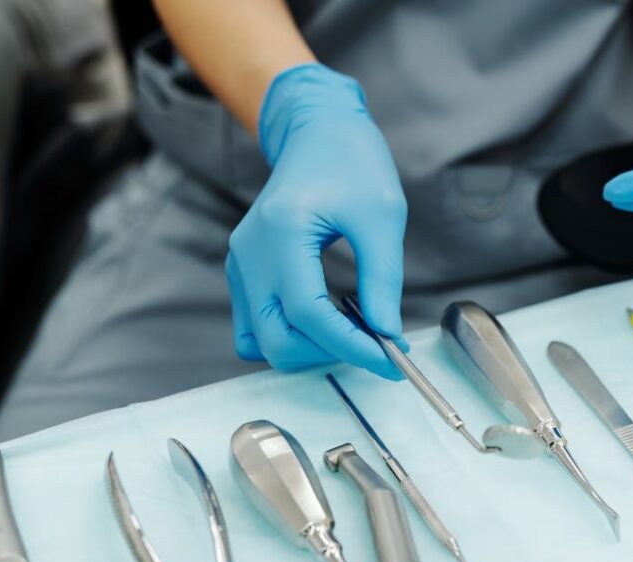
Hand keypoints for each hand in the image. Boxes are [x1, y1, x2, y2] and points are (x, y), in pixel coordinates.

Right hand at [226, 63, 405, 376]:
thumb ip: (382, 279)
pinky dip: (289, 337)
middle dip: (331, 354)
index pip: (309, 316)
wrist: (318, 131)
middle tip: (377, 345)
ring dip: (310, 351)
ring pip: (263, 342)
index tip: (391, 359)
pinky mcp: (244, 272)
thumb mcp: (382, 215)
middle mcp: (250, 254)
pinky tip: (327, 324)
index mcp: (281, 233)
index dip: (353, 346)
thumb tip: (387, 334)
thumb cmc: (352, 162)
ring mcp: (241, 264)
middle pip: (278, 340)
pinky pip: (255, 327)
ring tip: (354, 332)